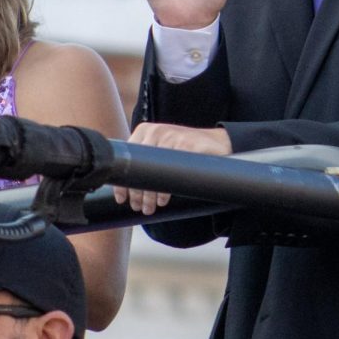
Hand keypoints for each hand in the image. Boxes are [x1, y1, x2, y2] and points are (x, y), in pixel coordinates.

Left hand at [112, 123, 231, 214]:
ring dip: (148, 195)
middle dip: (136, 192)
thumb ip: (144, 156)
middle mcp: (156, 131)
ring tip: (149, 208)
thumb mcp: (161, 146)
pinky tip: (163, 199)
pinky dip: (164, 190)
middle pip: (139, 168)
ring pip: (153, 173)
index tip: (122, 199)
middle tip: (137, 207)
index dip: (122, 182)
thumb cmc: (183, 150)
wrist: (216, 141)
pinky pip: (171, 172)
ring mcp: (172, 136)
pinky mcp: (188, 144)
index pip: (127, 158)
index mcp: (145, 131)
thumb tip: (122, 185)